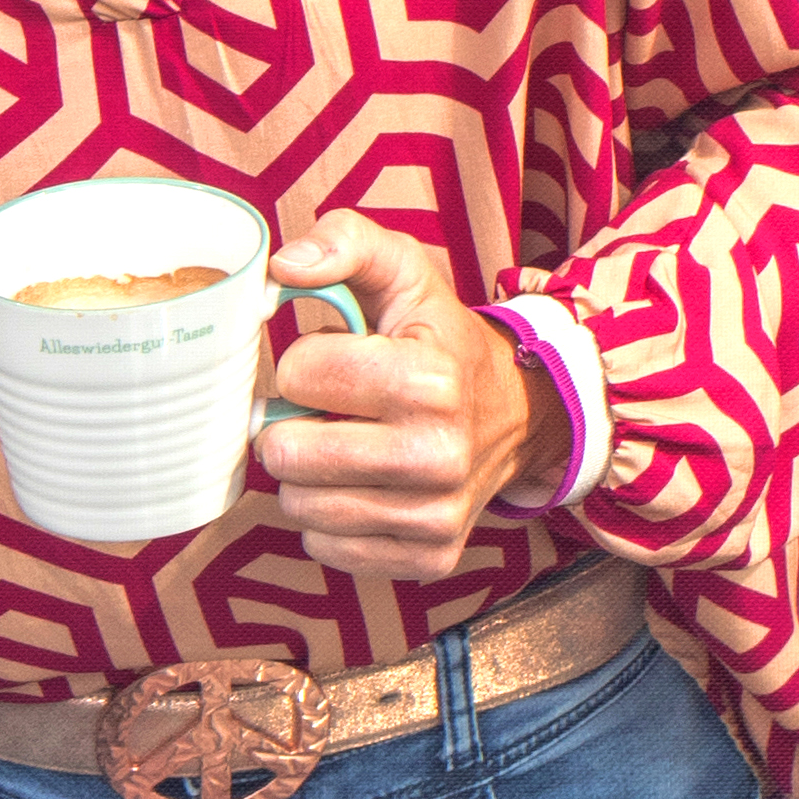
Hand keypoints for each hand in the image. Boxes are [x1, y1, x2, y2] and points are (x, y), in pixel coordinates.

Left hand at [251, 220, 564, 580]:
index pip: (300, 374)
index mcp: (429, 379)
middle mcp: (438, 454)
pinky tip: (361, 486)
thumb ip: (344, 242)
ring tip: (343, 445)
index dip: (305, 361)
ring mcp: (435, 514)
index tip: (334, 359)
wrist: (515, 412)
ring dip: (307, 476)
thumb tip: (283, 267)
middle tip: (323, 409)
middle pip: (289, 454)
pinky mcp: (428, 556)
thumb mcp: (403, 271)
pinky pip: (328, 549)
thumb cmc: (440, 339)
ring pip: (300, 508)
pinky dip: (330, 519)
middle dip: (291, 424)